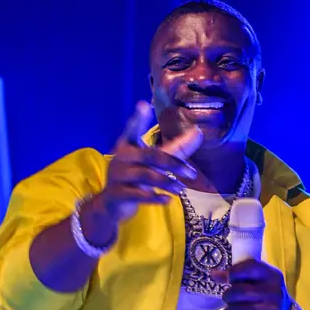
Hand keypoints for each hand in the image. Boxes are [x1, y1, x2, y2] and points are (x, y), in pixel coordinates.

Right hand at [87, 101, 202, 226]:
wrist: (112, 204)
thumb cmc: (135, 177)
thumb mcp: (153, 161)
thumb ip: (175, 148)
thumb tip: (198, 132)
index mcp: (128, 145)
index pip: (133, 129)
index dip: (138, 118)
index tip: (143, 105)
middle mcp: (121, 157)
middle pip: (151, 156)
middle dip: (173, 164)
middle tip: (192, 173)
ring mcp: (118, 175)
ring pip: (146, 175)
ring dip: (167, 183)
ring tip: (182, 189)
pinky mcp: (117, 194)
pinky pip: (138, 195)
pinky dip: (154, 198)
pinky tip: (167, 200)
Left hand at [211, 259, 291, 309]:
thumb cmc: (266, 295)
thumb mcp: (258, 281)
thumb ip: (238, 275)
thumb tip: (214, 274)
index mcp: (272, 275)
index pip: (250, 267)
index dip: (233, 272)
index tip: (224, 278)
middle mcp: (273, 291)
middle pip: (239, 292)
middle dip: (227, 296)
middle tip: (227, 299)